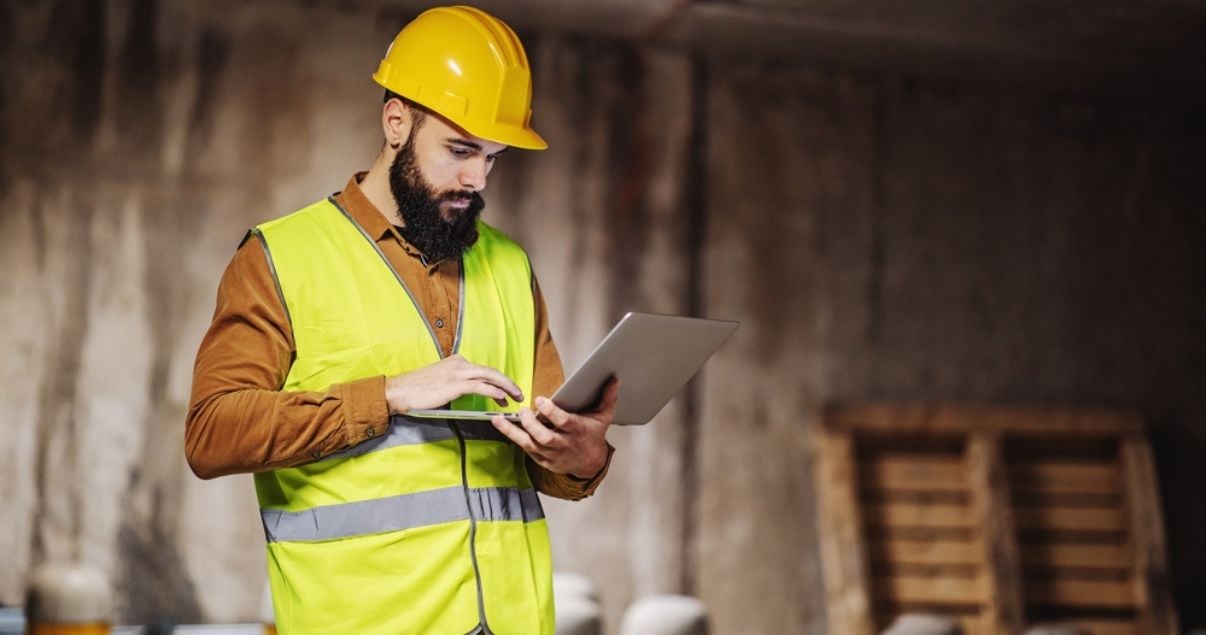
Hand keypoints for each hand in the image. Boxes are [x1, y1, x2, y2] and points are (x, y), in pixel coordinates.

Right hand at [385, 355, 523, 413]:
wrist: (399, 391)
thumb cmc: (416, 390)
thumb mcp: (438, 382)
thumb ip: (454, 384)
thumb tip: (467, 394)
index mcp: (456, 362)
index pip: (483, 370)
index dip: (498, 380)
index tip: (506, 391)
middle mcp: (459, 363)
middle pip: (491, 371)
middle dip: (508, 382)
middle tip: (519, 393)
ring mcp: (457, 372)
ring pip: (490, 376)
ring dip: (506, 387)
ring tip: (516, 397)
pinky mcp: (455, 384)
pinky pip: (481, 386)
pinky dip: (494, 391)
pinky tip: (502, 399)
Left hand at [491, 378, 618, 477]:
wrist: (590, 464)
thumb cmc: (593, 435)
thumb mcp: (603, 417)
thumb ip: (608, 397)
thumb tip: (614, 379)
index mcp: (578, 431)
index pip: (564, 422)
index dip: (551, 412)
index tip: (540, 400)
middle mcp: (564, 444)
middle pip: (545, 437)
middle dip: (531, 424)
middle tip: (522, 410)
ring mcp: (552, 454)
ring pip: (530, 445)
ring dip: (513, 433)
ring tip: (499, 419)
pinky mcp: (543, 460)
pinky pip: (526, 450)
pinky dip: (514, 439)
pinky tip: (503, 427)